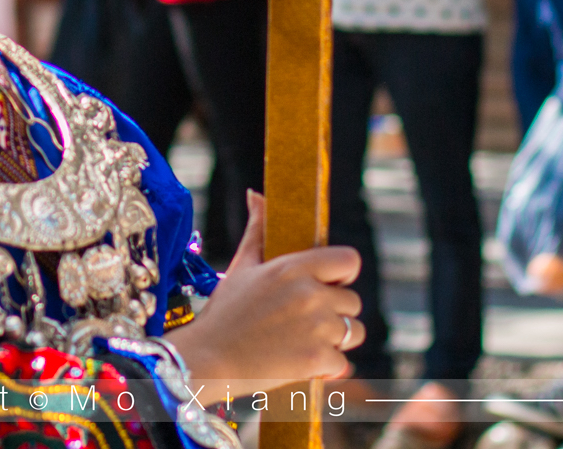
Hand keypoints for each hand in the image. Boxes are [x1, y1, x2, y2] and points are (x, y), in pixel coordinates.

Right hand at [166, 192, 363, 394]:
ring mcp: (317, 328)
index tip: (329, 284)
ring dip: (337, 340)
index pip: (349, 261)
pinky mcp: (317, 360)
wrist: (208, 359)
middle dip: (336, 312)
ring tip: (306, 341)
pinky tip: (302, 361)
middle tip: (307, 320)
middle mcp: (311, 294)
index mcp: (294, 267)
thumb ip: (258, 229)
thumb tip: (256, 194)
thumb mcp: (241, 266)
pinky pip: (342, 362)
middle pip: (353, 301)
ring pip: (354, 332)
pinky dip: (327, 366)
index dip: (343, 274)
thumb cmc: (224, 312)